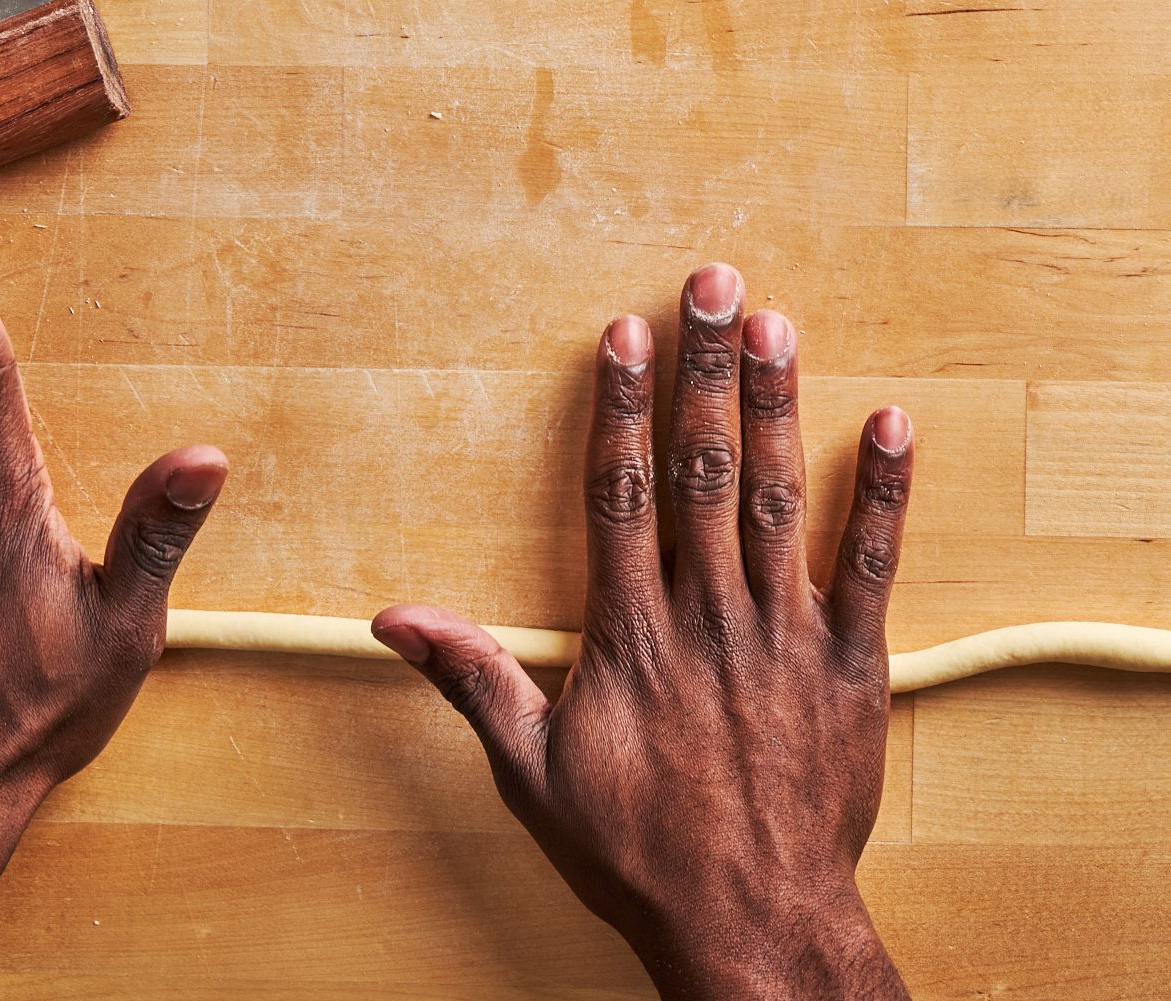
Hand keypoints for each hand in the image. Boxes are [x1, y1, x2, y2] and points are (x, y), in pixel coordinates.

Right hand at [373, 264, 912, 999]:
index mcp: (631, 633)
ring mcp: (783, 635)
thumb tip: (394, 618)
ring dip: (778, 407)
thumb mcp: (531, 769)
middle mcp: (707, 615)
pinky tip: (892, 426)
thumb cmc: (635, 847)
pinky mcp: (849, 665)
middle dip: (705, 372)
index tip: (626, 335)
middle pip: (702, 471)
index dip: (621, 407)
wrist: (748, 918)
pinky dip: (884, 495)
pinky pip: (870, 568)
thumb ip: (472, 678)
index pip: (619, 494)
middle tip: (713, 287)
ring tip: (776, 327)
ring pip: (779, 499)